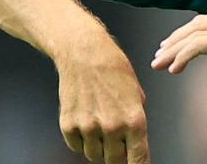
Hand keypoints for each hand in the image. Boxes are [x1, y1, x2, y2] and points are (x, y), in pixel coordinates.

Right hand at [57, 43, 149, 163]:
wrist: (85, 53)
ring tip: (101, 125)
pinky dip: (82, 140)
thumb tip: (134, 139)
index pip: (138, 159)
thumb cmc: (114, 69)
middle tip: (117, 144)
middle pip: (115, 161)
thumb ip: (136, 117)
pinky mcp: (69, 126)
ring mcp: (89, 128)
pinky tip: (87, 121)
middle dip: (118, 156)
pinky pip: (77, 147)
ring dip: (99, 148)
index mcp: (134, 119)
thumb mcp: (136, 92)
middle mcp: (112, 127)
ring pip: (94, 156)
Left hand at [151, 11, 206, 118]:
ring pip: (196, 34)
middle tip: (159, 55)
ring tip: (160, 64)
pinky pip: (199, 45)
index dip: (184, 32)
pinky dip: (182, 56)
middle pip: (198, 25)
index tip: (169, 46)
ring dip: (173, 50)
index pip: (206, 20)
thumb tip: (201, 39)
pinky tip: (175, 69)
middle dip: (175, 40)